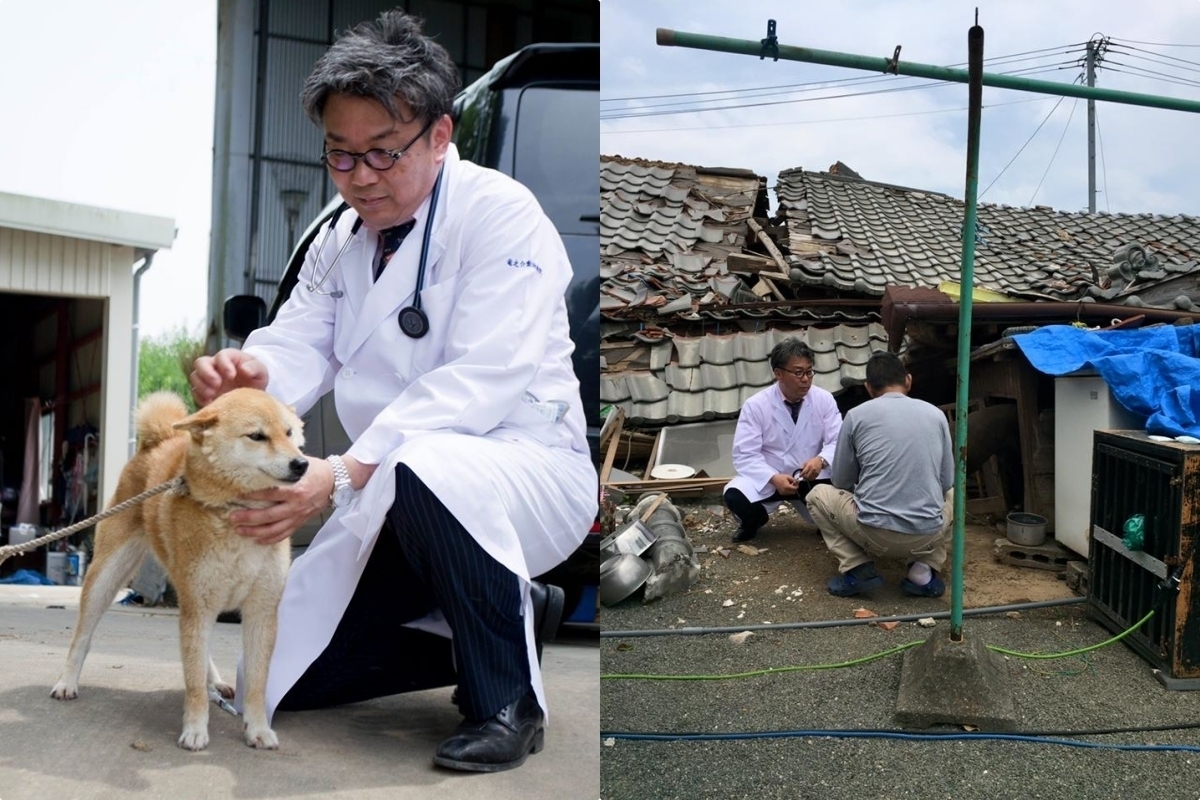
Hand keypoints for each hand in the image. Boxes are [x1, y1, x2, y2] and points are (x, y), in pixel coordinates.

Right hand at [190, 349, 268, 407]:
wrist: (252, 394)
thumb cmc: (256, 378)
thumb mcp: (261, 372)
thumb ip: (255, 367)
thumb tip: (244, 369)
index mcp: (229, 357)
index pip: (221, 355)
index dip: (224, 364)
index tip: (232, 376)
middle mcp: (215, 366)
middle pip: (200, 362)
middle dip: (206, 373)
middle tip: (217, 384)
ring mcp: (207, 379)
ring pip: (195, 376)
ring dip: (202, 386)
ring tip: (213, 395)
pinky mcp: (204, 392)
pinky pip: (195, 392)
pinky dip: (200, 397)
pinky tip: (210, 403)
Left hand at [228, 455, 377, 544]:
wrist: (336, 483)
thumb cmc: (317, 471)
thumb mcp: (300, 465)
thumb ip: (283, 465)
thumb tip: (263, 457)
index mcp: (295, 489)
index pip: (268, 493)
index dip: (251, 495)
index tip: (236, 494)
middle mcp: (296, 505)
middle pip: (267, 515)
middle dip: (247, 517)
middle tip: (232, 517)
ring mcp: (297, 516)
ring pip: (273, 529)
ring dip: (254, 531)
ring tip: (239, 530)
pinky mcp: (299, 522)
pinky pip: (283, 534)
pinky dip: (269, 539)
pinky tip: (257, 539)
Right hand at [769, 472, 799, 496]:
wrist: (774, 479)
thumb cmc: (780, 477)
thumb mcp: (788, 476)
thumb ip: (794, 480)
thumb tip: (797, 482)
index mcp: (786, 486)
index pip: (795, 489)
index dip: (797, 486)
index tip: (796, 483)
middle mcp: (785, 491)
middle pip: (794, 492)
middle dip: (795, 488)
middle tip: (793, 484)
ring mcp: (783, 493)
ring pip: (791, 493)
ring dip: (792, 490)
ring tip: (790, 485)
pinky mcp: (781, 493)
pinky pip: (788, 494)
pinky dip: (789, 491)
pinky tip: (787, 487)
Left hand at [797, 456, 825, 481]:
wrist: (819, 461)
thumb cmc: (812, 461)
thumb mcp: (806, 462)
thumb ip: (802, 466)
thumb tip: (799, 472)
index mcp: (809, 466)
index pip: (804, 472)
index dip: (801, 475)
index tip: (800, 476)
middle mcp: (812, 469)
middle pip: (807, 476)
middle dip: (804, 477)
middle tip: (803, 477)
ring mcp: (815, 472)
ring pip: (810, 478)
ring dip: (807, 479)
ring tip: (806, 478)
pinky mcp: (817, 474)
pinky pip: (813, 478)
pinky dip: (811, 479)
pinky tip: (809, 477)